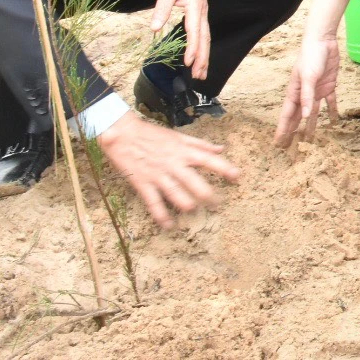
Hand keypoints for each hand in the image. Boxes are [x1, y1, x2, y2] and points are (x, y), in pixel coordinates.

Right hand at [97, 111, 239, 227]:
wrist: (122, 133)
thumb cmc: (152, 134)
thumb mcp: (178, 136)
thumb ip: (200, 144)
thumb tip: (221, 149)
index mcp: (184, 151)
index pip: (209, 160)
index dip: (225, 168)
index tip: (237, 177)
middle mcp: (174, 164)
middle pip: (196, 183)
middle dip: (209, 196)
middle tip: (218, 205)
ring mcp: (158, 175)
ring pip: (177, 194)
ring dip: (188, 206)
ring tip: (196, 213)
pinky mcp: (143, 184)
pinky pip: (154, 203)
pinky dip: (161, 216)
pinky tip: (169, 226)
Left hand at [152, 0, 210, 80]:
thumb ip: (161, 9)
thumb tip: (154, 28)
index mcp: (195, 6)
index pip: (194, 31)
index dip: (192, 48)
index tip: (188, 62)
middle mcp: (203, 12)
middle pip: (204, 39)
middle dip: (202, 58)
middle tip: (199, 76)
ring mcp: (203, 13)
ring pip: (206, 37)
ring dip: (204, 55)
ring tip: (202, 72)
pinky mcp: (201, 13)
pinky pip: (204, 33)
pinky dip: (203, 46)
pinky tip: (199, 55)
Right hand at [273, 32, 340, 147]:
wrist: (324, 42)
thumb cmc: (311, 57)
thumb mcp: (308, 77)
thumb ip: (307, 96)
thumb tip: (303, 117)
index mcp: (294, 92)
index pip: (287, 115)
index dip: (282, 130)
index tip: (278, 144)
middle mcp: (304, 94)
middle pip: (298, 117)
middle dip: (294, 132)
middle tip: (291, 148)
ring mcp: (316, 91)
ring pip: (313, 113)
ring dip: (311, 125)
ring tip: (310, 140)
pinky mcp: (329, 86)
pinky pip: (330, 102)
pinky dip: (331, 111)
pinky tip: (333, 122)